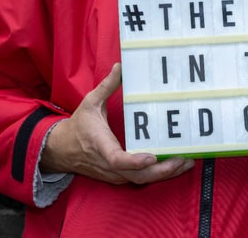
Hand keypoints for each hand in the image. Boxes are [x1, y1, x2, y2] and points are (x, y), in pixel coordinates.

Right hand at [40, 62, 194, 184]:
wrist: (60, 150)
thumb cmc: (77, 126)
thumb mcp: (90, 103)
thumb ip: (106, 86)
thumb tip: (120, 66)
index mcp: (101, 146)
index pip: (118, 160)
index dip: (135, 161)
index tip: (151, 157)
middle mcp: (109, 165)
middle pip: (137, 176)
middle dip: (162, 171)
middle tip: (184, 159)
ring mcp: (114, 174)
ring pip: (141, 180)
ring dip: (164, 174)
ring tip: (187, 161)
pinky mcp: (118, 176)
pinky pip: (140, 179)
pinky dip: (157, 174)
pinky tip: (174, 165)